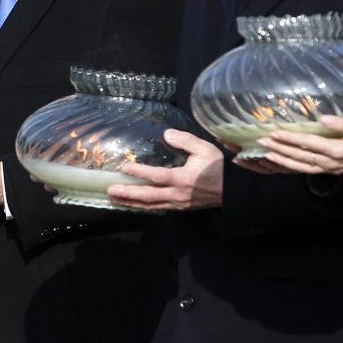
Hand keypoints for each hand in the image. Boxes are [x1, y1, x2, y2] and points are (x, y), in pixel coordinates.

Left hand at [106, 129, 223, 211]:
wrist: (232, 189)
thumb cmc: (217, 166)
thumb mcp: (204, 148)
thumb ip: (185, 141)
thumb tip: (167, 134)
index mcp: (183, 178)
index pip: (157, 176)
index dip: (140, 172)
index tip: (124, 168)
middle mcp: (177, 194)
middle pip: (148, 195)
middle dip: (128, 193)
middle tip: (110, 189)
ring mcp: (177, 203)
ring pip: (150, 205)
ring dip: (131, 202)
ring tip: (113, 198)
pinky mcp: (179, 207)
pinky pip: (157, 208)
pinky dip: (142, 206)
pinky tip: (132, 204)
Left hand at [251, 115, 342, 174]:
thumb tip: (324, 118)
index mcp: (337, 150)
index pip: (308, 143)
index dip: (290, 139)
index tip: (274, 133)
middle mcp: (329, 162)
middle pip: (299, 156)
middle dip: (279, 149)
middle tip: (261, 142)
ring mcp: (328, 168)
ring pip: (299, 166)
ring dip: (281, 160)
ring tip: (264, 154)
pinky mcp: (328, 170)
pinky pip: (305, 170)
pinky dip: (290, 167)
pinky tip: (279, 162)